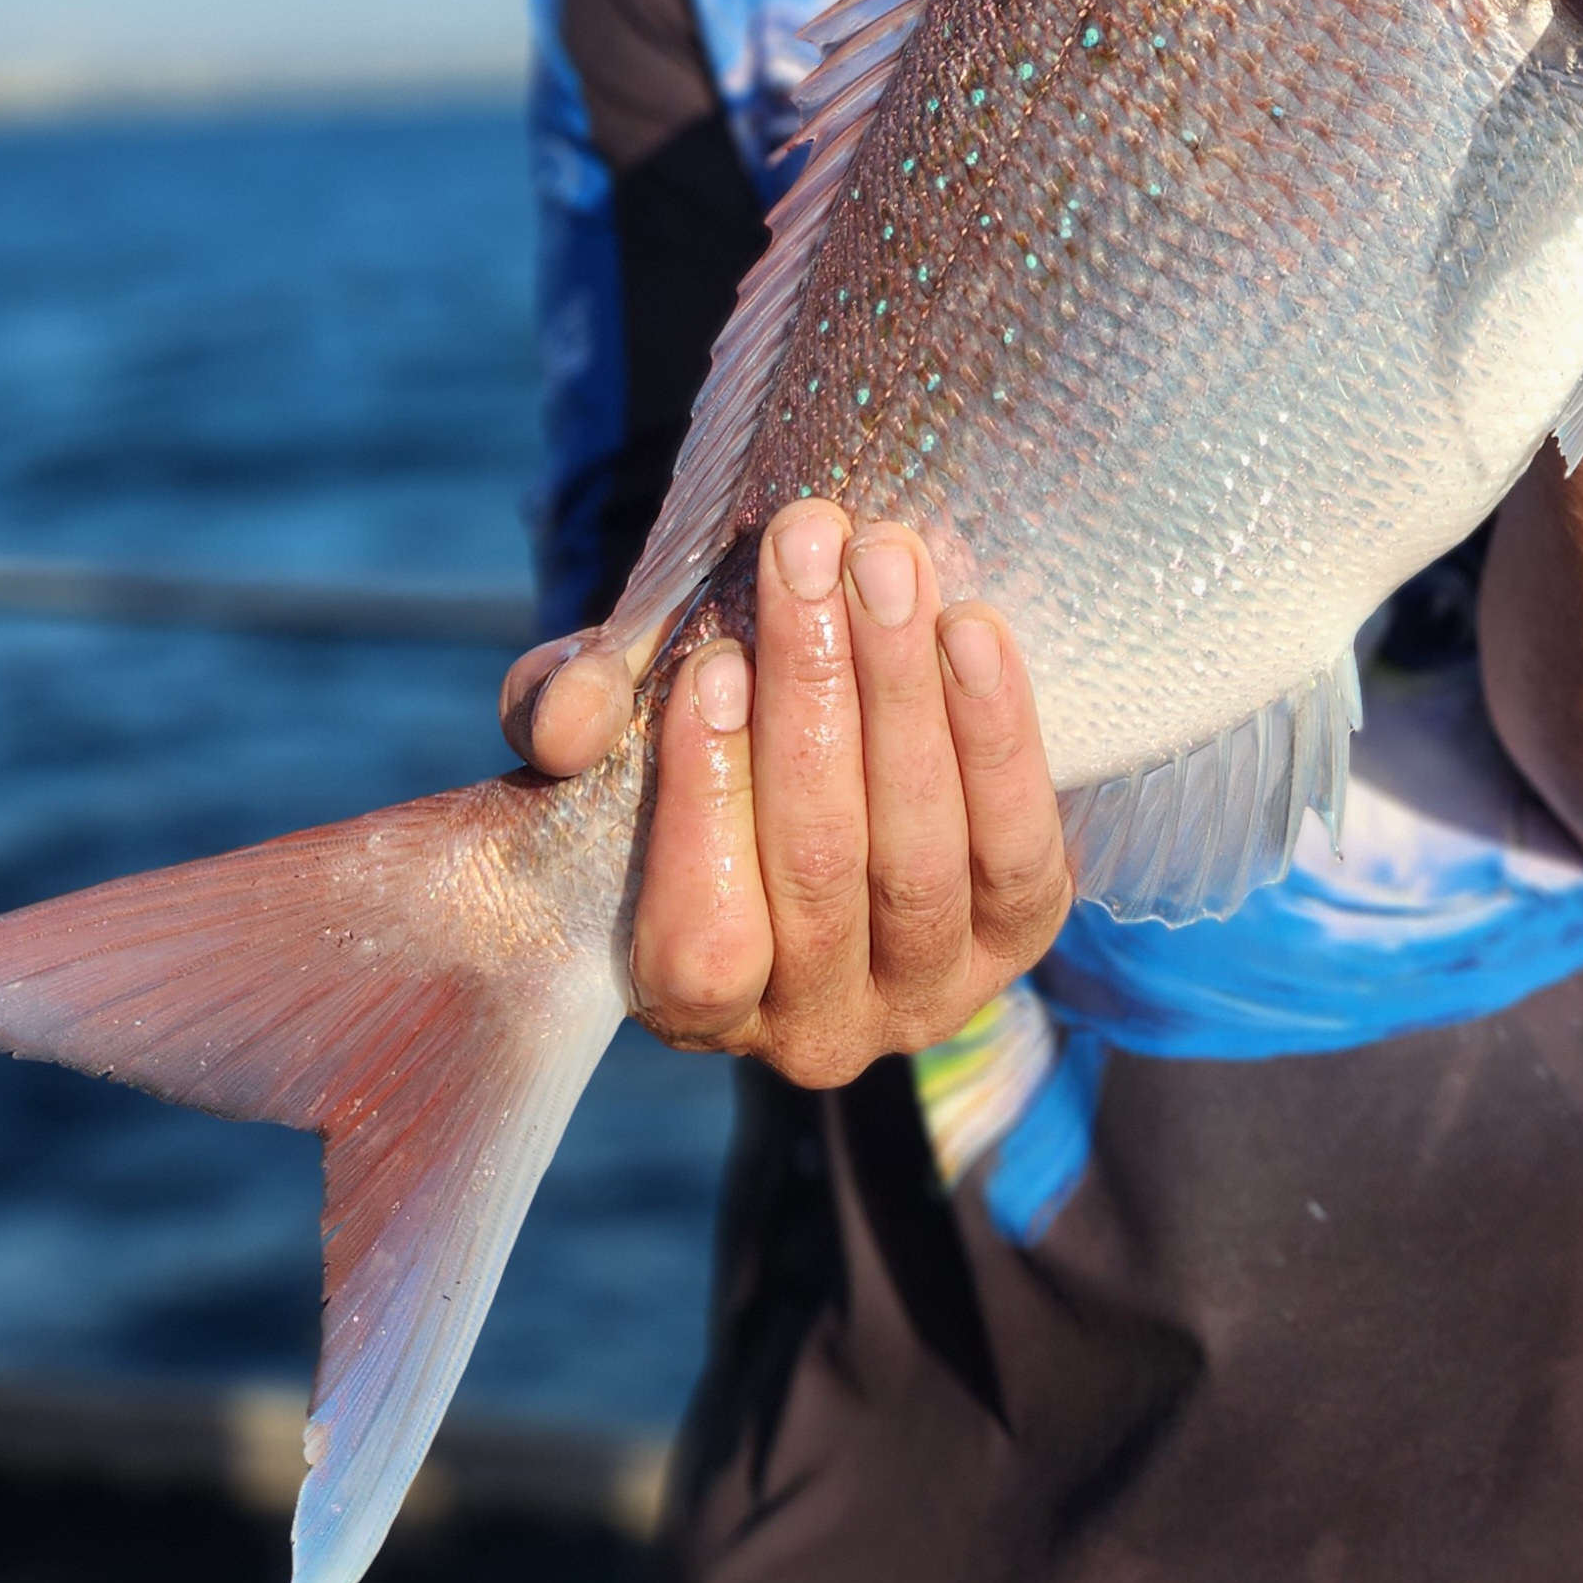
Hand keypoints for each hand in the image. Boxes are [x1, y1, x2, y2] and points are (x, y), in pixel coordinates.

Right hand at [498, 502, 1072, 1084]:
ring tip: (886, 562)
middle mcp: (815, 1031)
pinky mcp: (1021, 937)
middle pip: (821, 867)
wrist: (833, 746)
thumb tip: (570, 719)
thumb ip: (561, 711)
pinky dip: (997, 734)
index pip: (704, 938)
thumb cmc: (701, 745)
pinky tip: (971, 628)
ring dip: (904, 690)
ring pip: (919, 854)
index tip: (713, 662)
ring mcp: (928, 992)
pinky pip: (1018, 845)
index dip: (709, 802)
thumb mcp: (608, 725)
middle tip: (807, 551)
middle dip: (813, 693)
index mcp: (694, 1003)